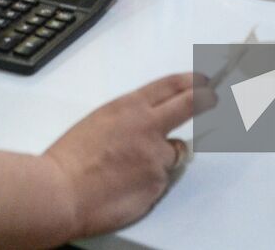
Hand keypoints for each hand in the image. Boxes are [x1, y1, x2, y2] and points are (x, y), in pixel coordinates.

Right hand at [45, 73, 215, 237]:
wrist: (62, 192)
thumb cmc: (71, 158)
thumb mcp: (100, 121)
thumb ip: (129, 119)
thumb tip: (148, 125)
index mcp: (130, 107)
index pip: (171, 86)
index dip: (191, 82)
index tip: (203, 81)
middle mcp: (149, 128)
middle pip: (189, 106)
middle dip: (205, 100)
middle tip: (212, 98)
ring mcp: (157, 157)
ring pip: (172, 153)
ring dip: (160, 158)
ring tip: (128, 168)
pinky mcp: (157, 184)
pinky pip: (160, 180)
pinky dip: (148, 182)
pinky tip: (125, 186)